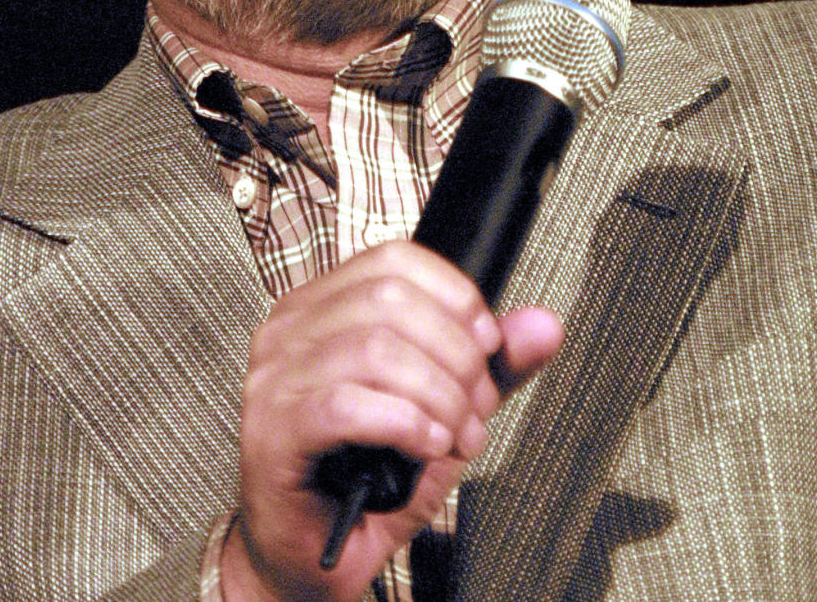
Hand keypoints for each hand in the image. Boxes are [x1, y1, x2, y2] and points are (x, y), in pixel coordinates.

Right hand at [221, 241, 562, 600]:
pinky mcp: (274, 429)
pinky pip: (349, 406)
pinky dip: (405, 424)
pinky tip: (425, 447)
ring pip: (376, 349)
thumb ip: (490, 365)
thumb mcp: (441, 410)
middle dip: (456, 355)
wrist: (311, 556)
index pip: (394, 260)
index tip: (488, 344)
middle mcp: (291, 330)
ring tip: (455, 435)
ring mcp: (275, 377)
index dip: (455, 296)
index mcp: (322, 306)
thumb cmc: (363, 479)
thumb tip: (542, 325)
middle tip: (476, 407)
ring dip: (438, 397)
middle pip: (391, 299)